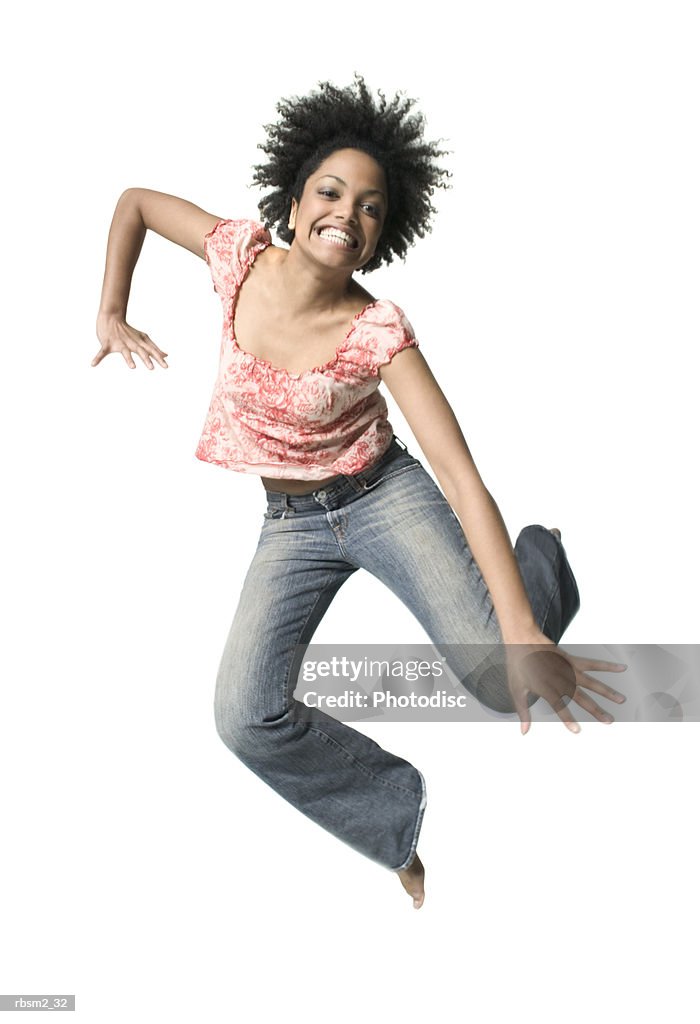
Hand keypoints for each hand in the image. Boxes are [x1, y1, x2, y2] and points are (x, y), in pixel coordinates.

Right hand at [92, 314, 167, 369]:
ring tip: (133, 367)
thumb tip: (166, 355)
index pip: (151, 351)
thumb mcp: (142, 338)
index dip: (158, 358)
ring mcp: (119, 343)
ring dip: (129, 359)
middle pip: (140, 351)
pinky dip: (97, 358)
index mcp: (139, 342)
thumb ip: (154, 347)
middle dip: (146, 359)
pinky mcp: (107, 343)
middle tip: (152, 368)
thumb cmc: (128, 330)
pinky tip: (93, 364)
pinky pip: (102, 352)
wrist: (111, 317)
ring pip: (125, 352)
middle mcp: (131, 343)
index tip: (166, 366)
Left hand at [503, 631, 626, 734]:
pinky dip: (607, 666)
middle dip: (597, 711)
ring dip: (608, 692)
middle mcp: (562, 680)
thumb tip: (524, 732)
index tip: (578, 731)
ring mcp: (569, 669)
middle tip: (609, 721)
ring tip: (621, 700)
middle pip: (582, 698)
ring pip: (592, 683)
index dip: (568, 720)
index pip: (560, 708)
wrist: (522, 638)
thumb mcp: (516, 690)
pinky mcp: (572, 660)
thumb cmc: (518, 665)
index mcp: (547, 689)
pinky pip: (593, 664)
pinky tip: (620, 668)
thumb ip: (523, 712)